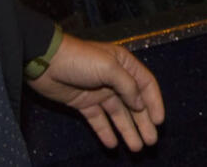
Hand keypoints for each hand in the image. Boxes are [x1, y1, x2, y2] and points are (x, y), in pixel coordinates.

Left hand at [27, 33, 164, 150]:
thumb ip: (128, 86)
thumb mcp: (109, 68)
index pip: (146, 84)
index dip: (155, 102)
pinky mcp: (84, 103)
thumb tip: (140, 105)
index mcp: (124, 64)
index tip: (159, 122)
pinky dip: (106, 132)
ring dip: (128, 130)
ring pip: (118, 114)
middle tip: (151, 142)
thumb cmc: (80, 59)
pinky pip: (99, 120)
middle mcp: (115, 78)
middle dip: (143, 122)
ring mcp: (99, 92)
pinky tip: (112, 144)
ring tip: (136, 148)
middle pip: (134, 103)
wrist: (46, 62)